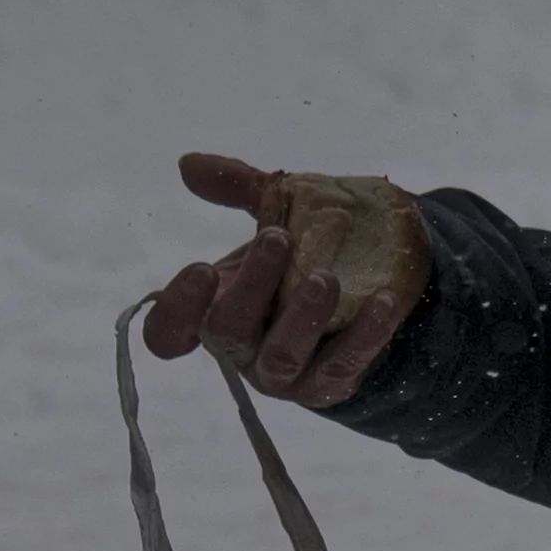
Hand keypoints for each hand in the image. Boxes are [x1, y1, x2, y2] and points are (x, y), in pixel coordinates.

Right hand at [142, 151, 426, 406]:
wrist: (365, 289)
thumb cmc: (301, 257)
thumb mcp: (273, 219)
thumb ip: (237, 190)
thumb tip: (190, 164)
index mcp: (213, 310)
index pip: (168, 330)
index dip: (176, 307)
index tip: (203, 269)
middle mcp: (240, 349)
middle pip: (227, 330)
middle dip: (252, 284)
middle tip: (278, 238)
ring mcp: (281, 374)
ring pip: (281, 357)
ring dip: (302, 316)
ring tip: (326, 279)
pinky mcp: (327, 386)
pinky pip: (342, 366)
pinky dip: (363, 335)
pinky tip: (382, 301)